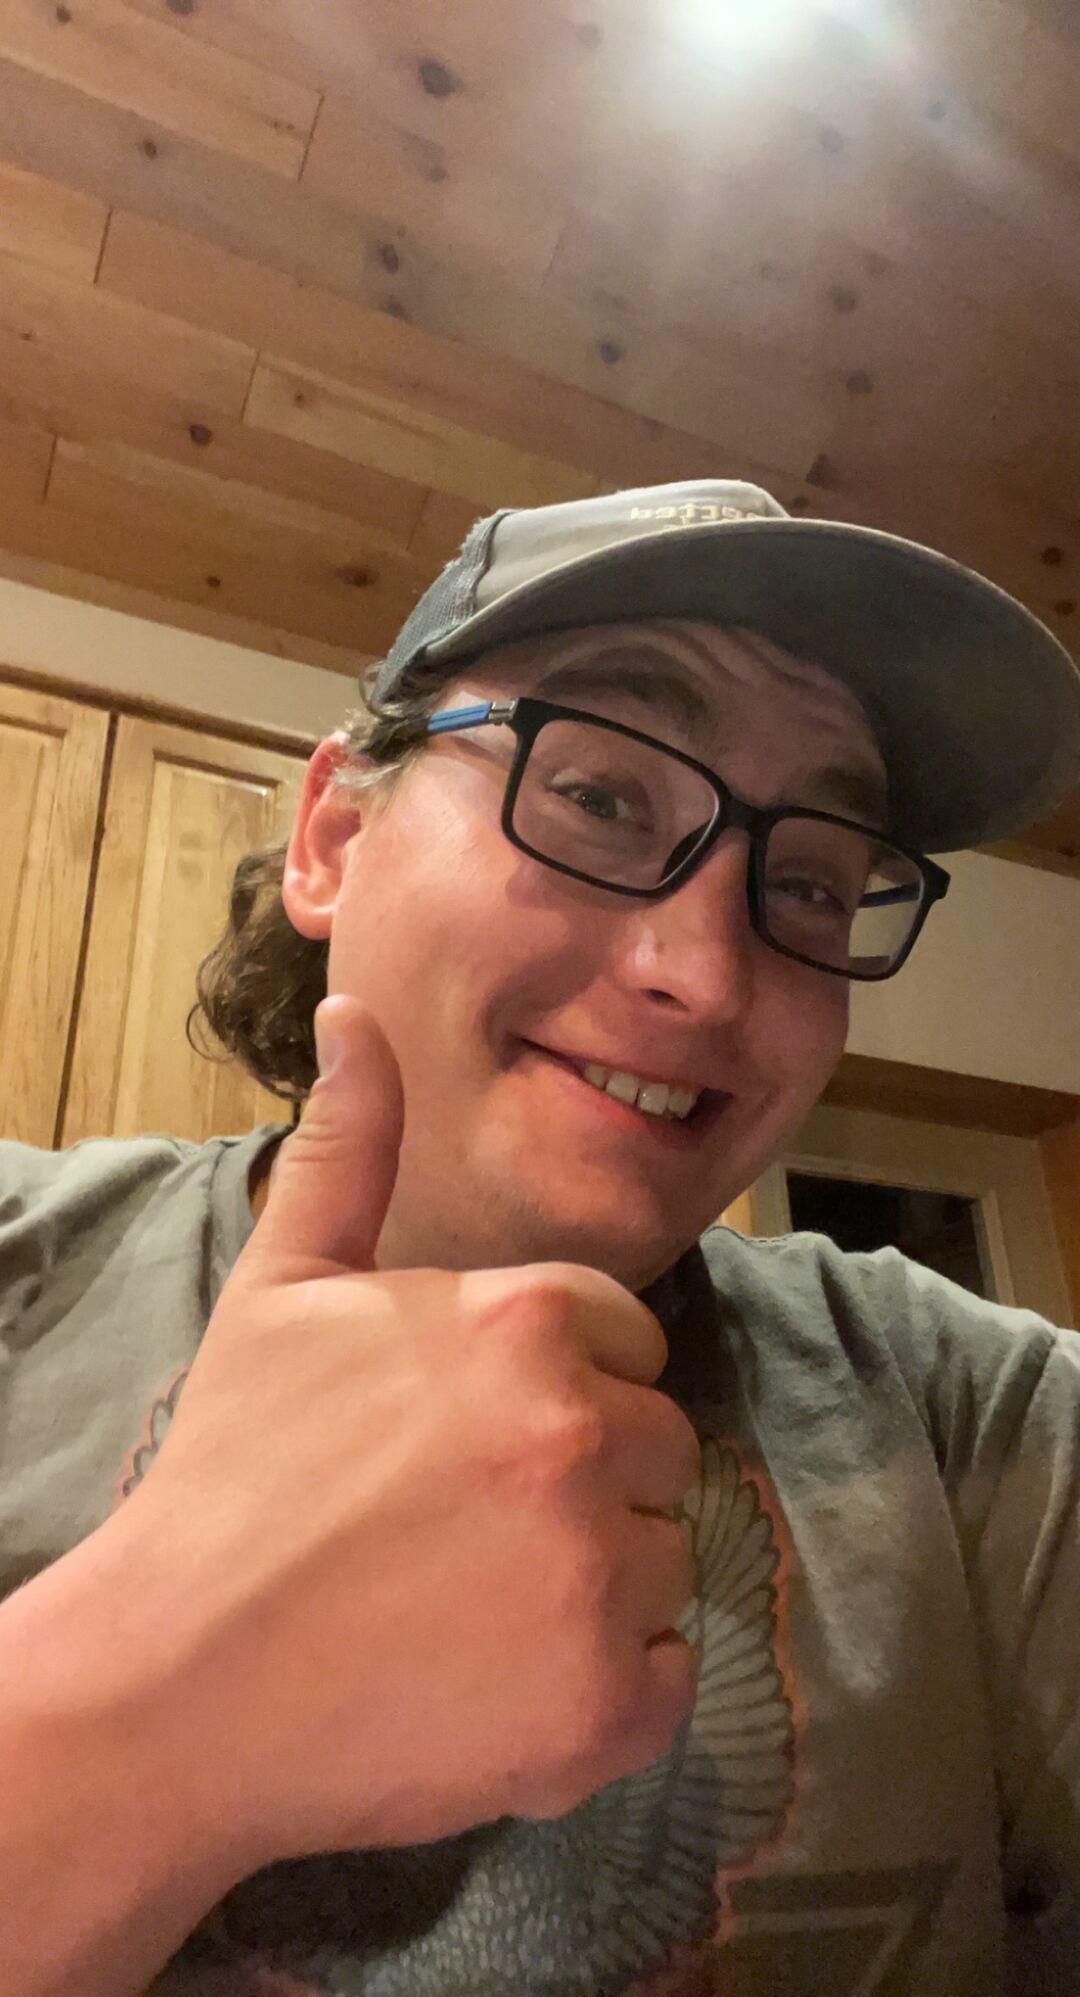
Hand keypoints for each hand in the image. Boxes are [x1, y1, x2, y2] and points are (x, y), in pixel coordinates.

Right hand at [119, 994, 699, 1871]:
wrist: (178, 1679)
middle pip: (654, 1446)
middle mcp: (583, 1432)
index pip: (625, 1341)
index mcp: (526, 1319)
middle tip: (460, 1528)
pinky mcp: (607, 1706)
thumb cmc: (231, 1473)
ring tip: (468, 1606)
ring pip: (664, 1558)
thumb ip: (352, 1147)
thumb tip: (357, 1012)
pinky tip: (503, 1683)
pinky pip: (668, 1677)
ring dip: (594, 1584)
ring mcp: (601, 1574)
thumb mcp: (284, 1287)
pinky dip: (607, 1690)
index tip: (469, 1438)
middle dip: (582, 1478)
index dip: (555, 1385)